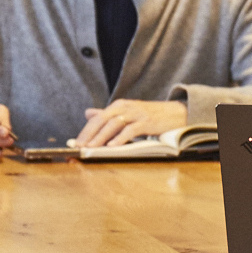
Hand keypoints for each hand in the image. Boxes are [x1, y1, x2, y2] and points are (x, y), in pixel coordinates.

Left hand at [72, 99, 187, 147]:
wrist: (175, 113)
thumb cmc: (150, 116)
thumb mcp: (127, 113)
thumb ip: (107, 114)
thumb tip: (87, 113)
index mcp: (119, 105)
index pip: (97, 118)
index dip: (86, 130)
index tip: (76, 142)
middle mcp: (125, 107)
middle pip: (102, 120)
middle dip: (89, 134)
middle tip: (80, 146)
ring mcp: (136, 114)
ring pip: (114, 124)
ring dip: (101, 137)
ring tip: (92, 147)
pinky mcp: (147, 122)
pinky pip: (131, 130)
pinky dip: (120, 138)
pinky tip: (112, 146)